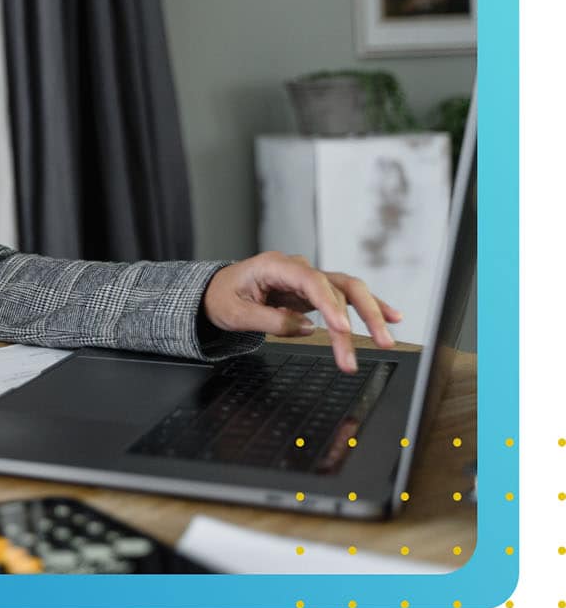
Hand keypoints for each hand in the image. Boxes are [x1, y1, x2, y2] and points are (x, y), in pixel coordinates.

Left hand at [201, 251, 401, 373]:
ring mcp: (308, 279)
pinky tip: (391, 317)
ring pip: (347, 291)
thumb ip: (271, 321)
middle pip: (337, 285)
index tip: (342, 330)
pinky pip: (345, 299)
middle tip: (378, 342)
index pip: (311, 282)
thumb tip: (307, 329)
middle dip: (362, 314)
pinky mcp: (314, 293)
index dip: (330, 306)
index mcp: (274, 265)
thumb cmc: (222, 298)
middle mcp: (297, 268)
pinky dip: (367, 307)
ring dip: (370, 315)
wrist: (216, 291)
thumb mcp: (236, 314)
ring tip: (386, 339)